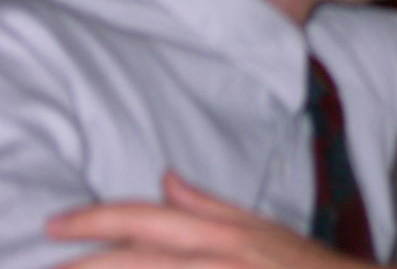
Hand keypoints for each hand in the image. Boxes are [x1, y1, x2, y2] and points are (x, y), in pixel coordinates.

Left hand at [48, 172, 374, 268]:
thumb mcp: (258, 226)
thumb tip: (164, 179)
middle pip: (138, 255)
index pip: (148, 218)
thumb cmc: (303, 265)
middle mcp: (218, 258)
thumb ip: (208, 205)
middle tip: (51, 263)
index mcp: (222, 234)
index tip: (58, 225)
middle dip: (87, 260)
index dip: (97, 220)